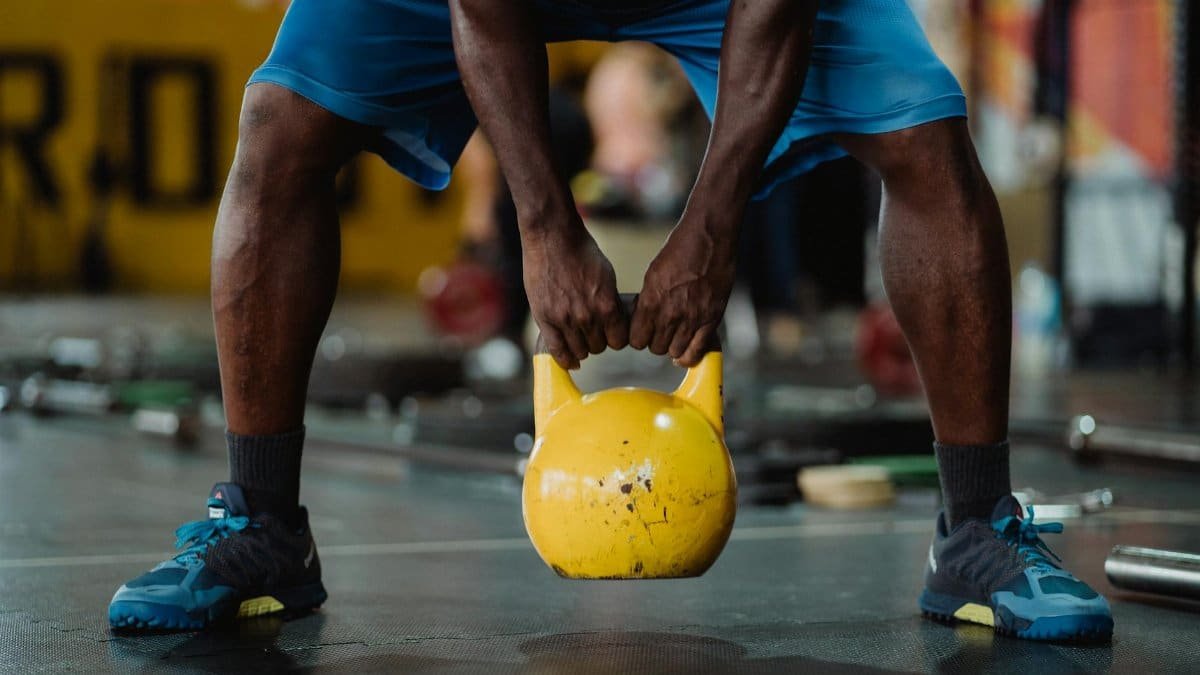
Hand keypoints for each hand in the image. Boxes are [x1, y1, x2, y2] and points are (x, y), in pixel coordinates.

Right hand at [523, 222, 627, 369]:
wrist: (552, 238)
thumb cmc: (581, 252)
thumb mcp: (607, 276)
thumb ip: (609, 302)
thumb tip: (614, 322)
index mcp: (607, 305)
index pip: (618, 340)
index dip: (615, 337)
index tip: (611, 334)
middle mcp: (587, 316)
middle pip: (599, 347)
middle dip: (598, 341)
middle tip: (593, 332)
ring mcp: (564, 319)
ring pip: (580, 351)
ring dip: (582, 348)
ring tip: (579, 339)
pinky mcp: (545, 319)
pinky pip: (557, 350)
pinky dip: (565, 359)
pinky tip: (569, 361)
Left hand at [632, 221, 735, 365]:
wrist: (710, 238)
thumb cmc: (680, 250)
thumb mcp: (654, 273)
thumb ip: (649, 299)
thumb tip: (643, 318)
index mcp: (652, 301)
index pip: (637, 340)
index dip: (638, 337)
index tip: (642, 332)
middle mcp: (671, 314)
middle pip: (655, 348)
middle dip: (655, 341)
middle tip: (660, 331)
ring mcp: (693, 318)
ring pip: (675, 352)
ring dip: (673, 347)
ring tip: (674, 336)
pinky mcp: (712, 319)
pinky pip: (698, 351)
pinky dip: (690, 355)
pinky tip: (686, 352)